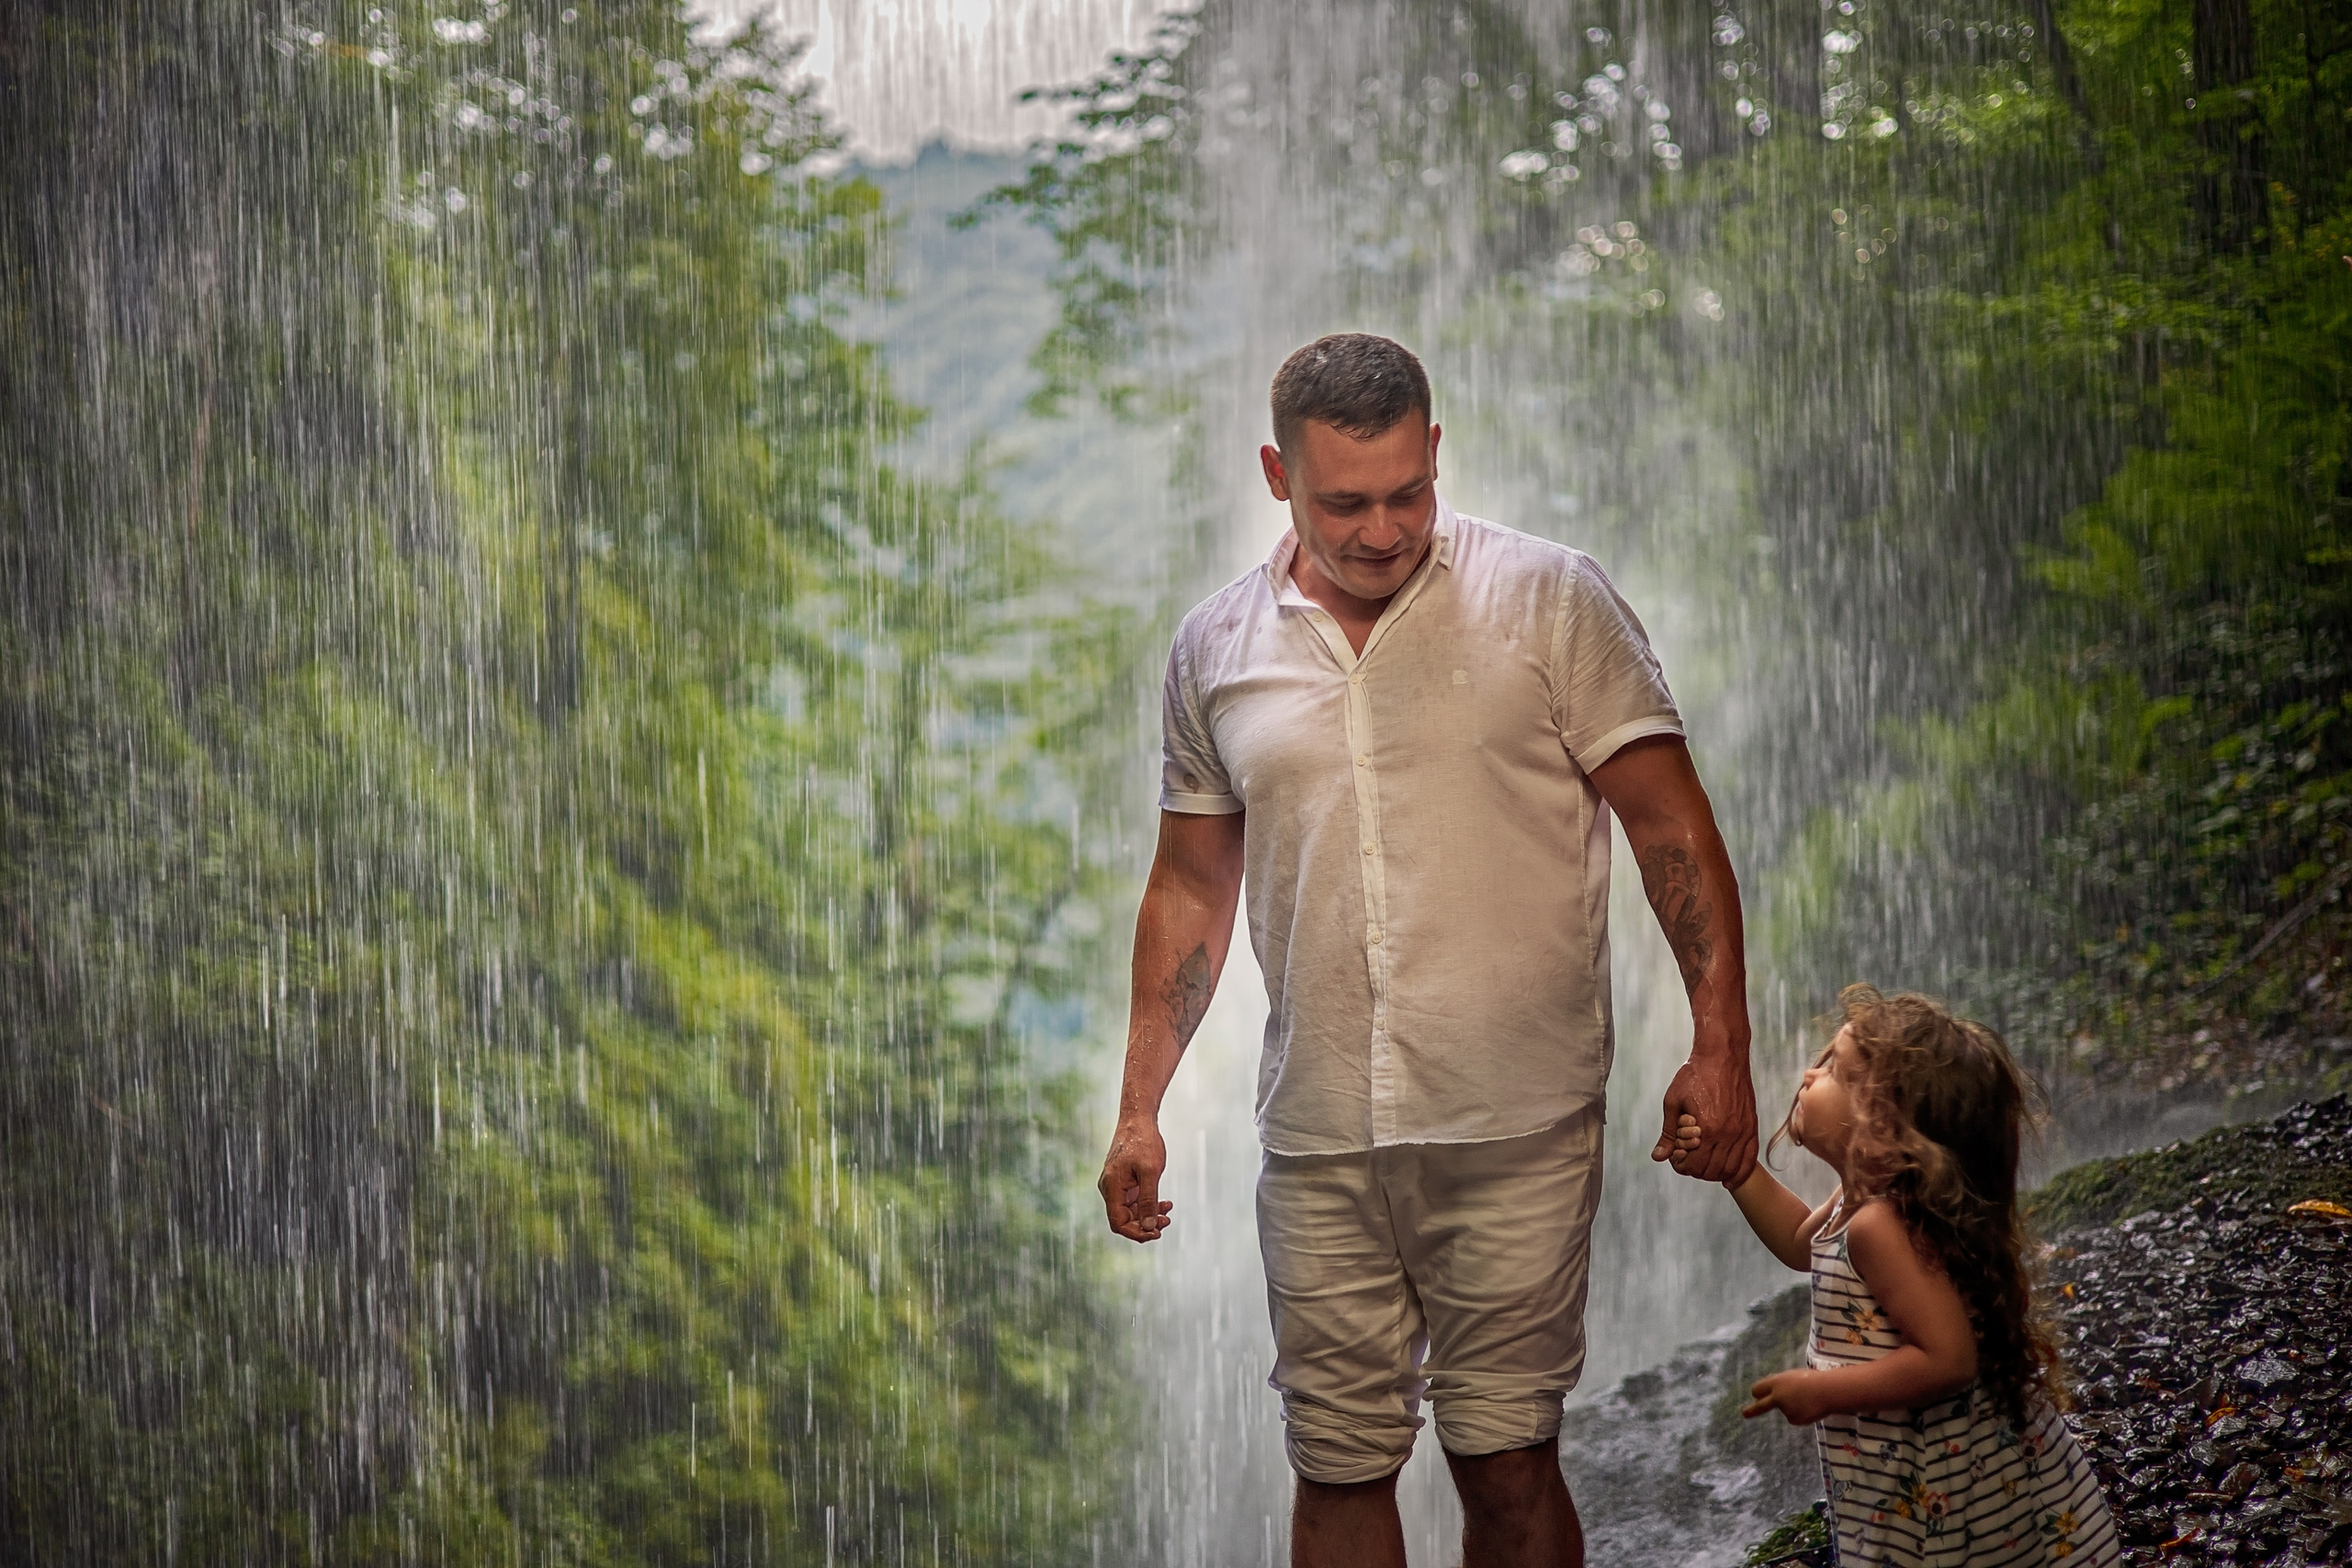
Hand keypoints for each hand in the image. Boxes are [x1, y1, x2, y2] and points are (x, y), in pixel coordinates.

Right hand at [1098, 1117, 1172, 1242]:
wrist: (1138, 1118)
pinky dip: (1148, 1204)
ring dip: (1149, 1214)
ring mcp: (1116, 1185)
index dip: (1136, 1233)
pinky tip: (1164, 1203)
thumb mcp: (1151, 1172)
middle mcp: (1109, 1189)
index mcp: (1111, 1188)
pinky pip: (1133, 1200)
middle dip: (1145, 1224)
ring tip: (1168, 1211)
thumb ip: (1148, 1200)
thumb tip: (1148, 1227)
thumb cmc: (1144, 1141)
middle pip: (1124, 1219)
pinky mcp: (1123, 1181)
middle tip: (1167, 1221)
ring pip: (1130, 1211)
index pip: (1118, 1222)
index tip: (1156, 1232)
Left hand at [1651, 1045, 1756, 1184]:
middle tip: (1689, 1162)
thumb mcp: (1673, 1101)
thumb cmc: (1694, 1075)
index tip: (1677, 1159)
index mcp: (1706, 1129)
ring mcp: (1743, 1132)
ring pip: (1731, 1169)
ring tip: (1705, 1167)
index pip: (1694, 1166)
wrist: (1722, 1056)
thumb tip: (1658, 1157)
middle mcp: (1727, 1134)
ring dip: (1716, 1174)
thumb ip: (1668, 1133)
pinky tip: (1730, 1178)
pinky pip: (1750, 1159)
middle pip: (1712, 1170)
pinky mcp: (1752, 1127)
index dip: (1682, 1167)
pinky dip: (1740, 1172)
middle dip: (1697, 1171)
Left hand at [1742, 1370, 1831, 1425]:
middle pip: (1761, 1405)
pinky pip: (1796, 1418)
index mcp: (1776, 1382)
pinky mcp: (1794, 1419)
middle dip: (1752, 1410)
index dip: (1758, 1393)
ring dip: (1795, 1408)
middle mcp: (1777, 1396)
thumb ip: (1783, 1385)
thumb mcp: (1794, 1377)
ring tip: (1809, 1400)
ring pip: (1787, 1411)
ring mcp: (1785, 1409)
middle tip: (1744, 1414)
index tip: (1754, 1396)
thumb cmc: (1813, 1380)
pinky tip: (1811, 1408)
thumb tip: (1776, 1393)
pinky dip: (1802, 1415)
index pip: (1759, 1388)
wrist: (1827, 1391)